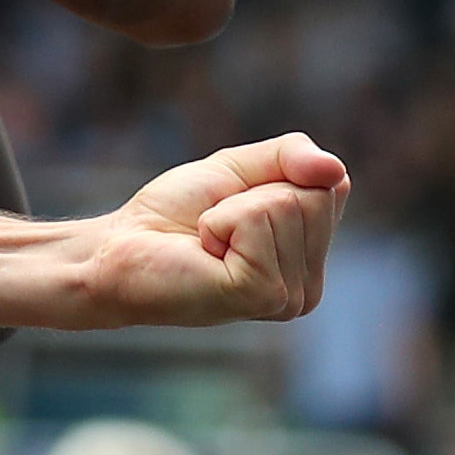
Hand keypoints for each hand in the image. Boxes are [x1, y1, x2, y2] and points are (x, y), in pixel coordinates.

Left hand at [76, 134, 348, 326]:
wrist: (118, 248)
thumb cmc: (174, 213)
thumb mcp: (237, 169)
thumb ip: (290, 156)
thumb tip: (336, 168)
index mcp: (311, 259)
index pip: (331, 184)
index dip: (271, 175)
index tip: (232, 203)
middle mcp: (310, 287)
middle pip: (312, 195)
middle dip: (250, 194)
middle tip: (213, 224)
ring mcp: (290, 297)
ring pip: (285, 205)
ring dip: (229, 210)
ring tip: (206, 240)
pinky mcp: (261, 295)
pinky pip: (254, 221)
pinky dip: (218, 221)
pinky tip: (203, 251)